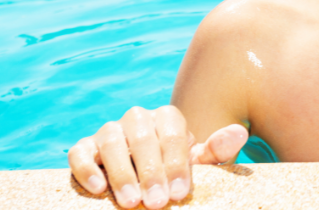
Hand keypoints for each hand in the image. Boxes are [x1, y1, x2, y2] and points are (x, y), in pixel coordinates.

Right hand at [68, 105, 247, 208]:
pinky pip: (78, 152)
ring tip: (130, 201)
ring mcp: (108, 131)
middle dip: (150, 171)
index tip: (179, 192)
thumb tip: (239, 133)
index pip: (171, 133)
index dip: (176, 163)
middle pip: (140, 136)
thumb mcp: (198, 163)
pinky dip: (86, 168)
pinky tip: (98, 189)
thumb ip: (216, 150)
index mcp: (166, 118)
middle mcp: (137, 119)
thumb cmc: (177, 171)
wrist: (149, 179)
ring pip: (109, 140)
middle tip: (156, 202)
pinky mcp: (84, 148)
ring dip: (120, 172)